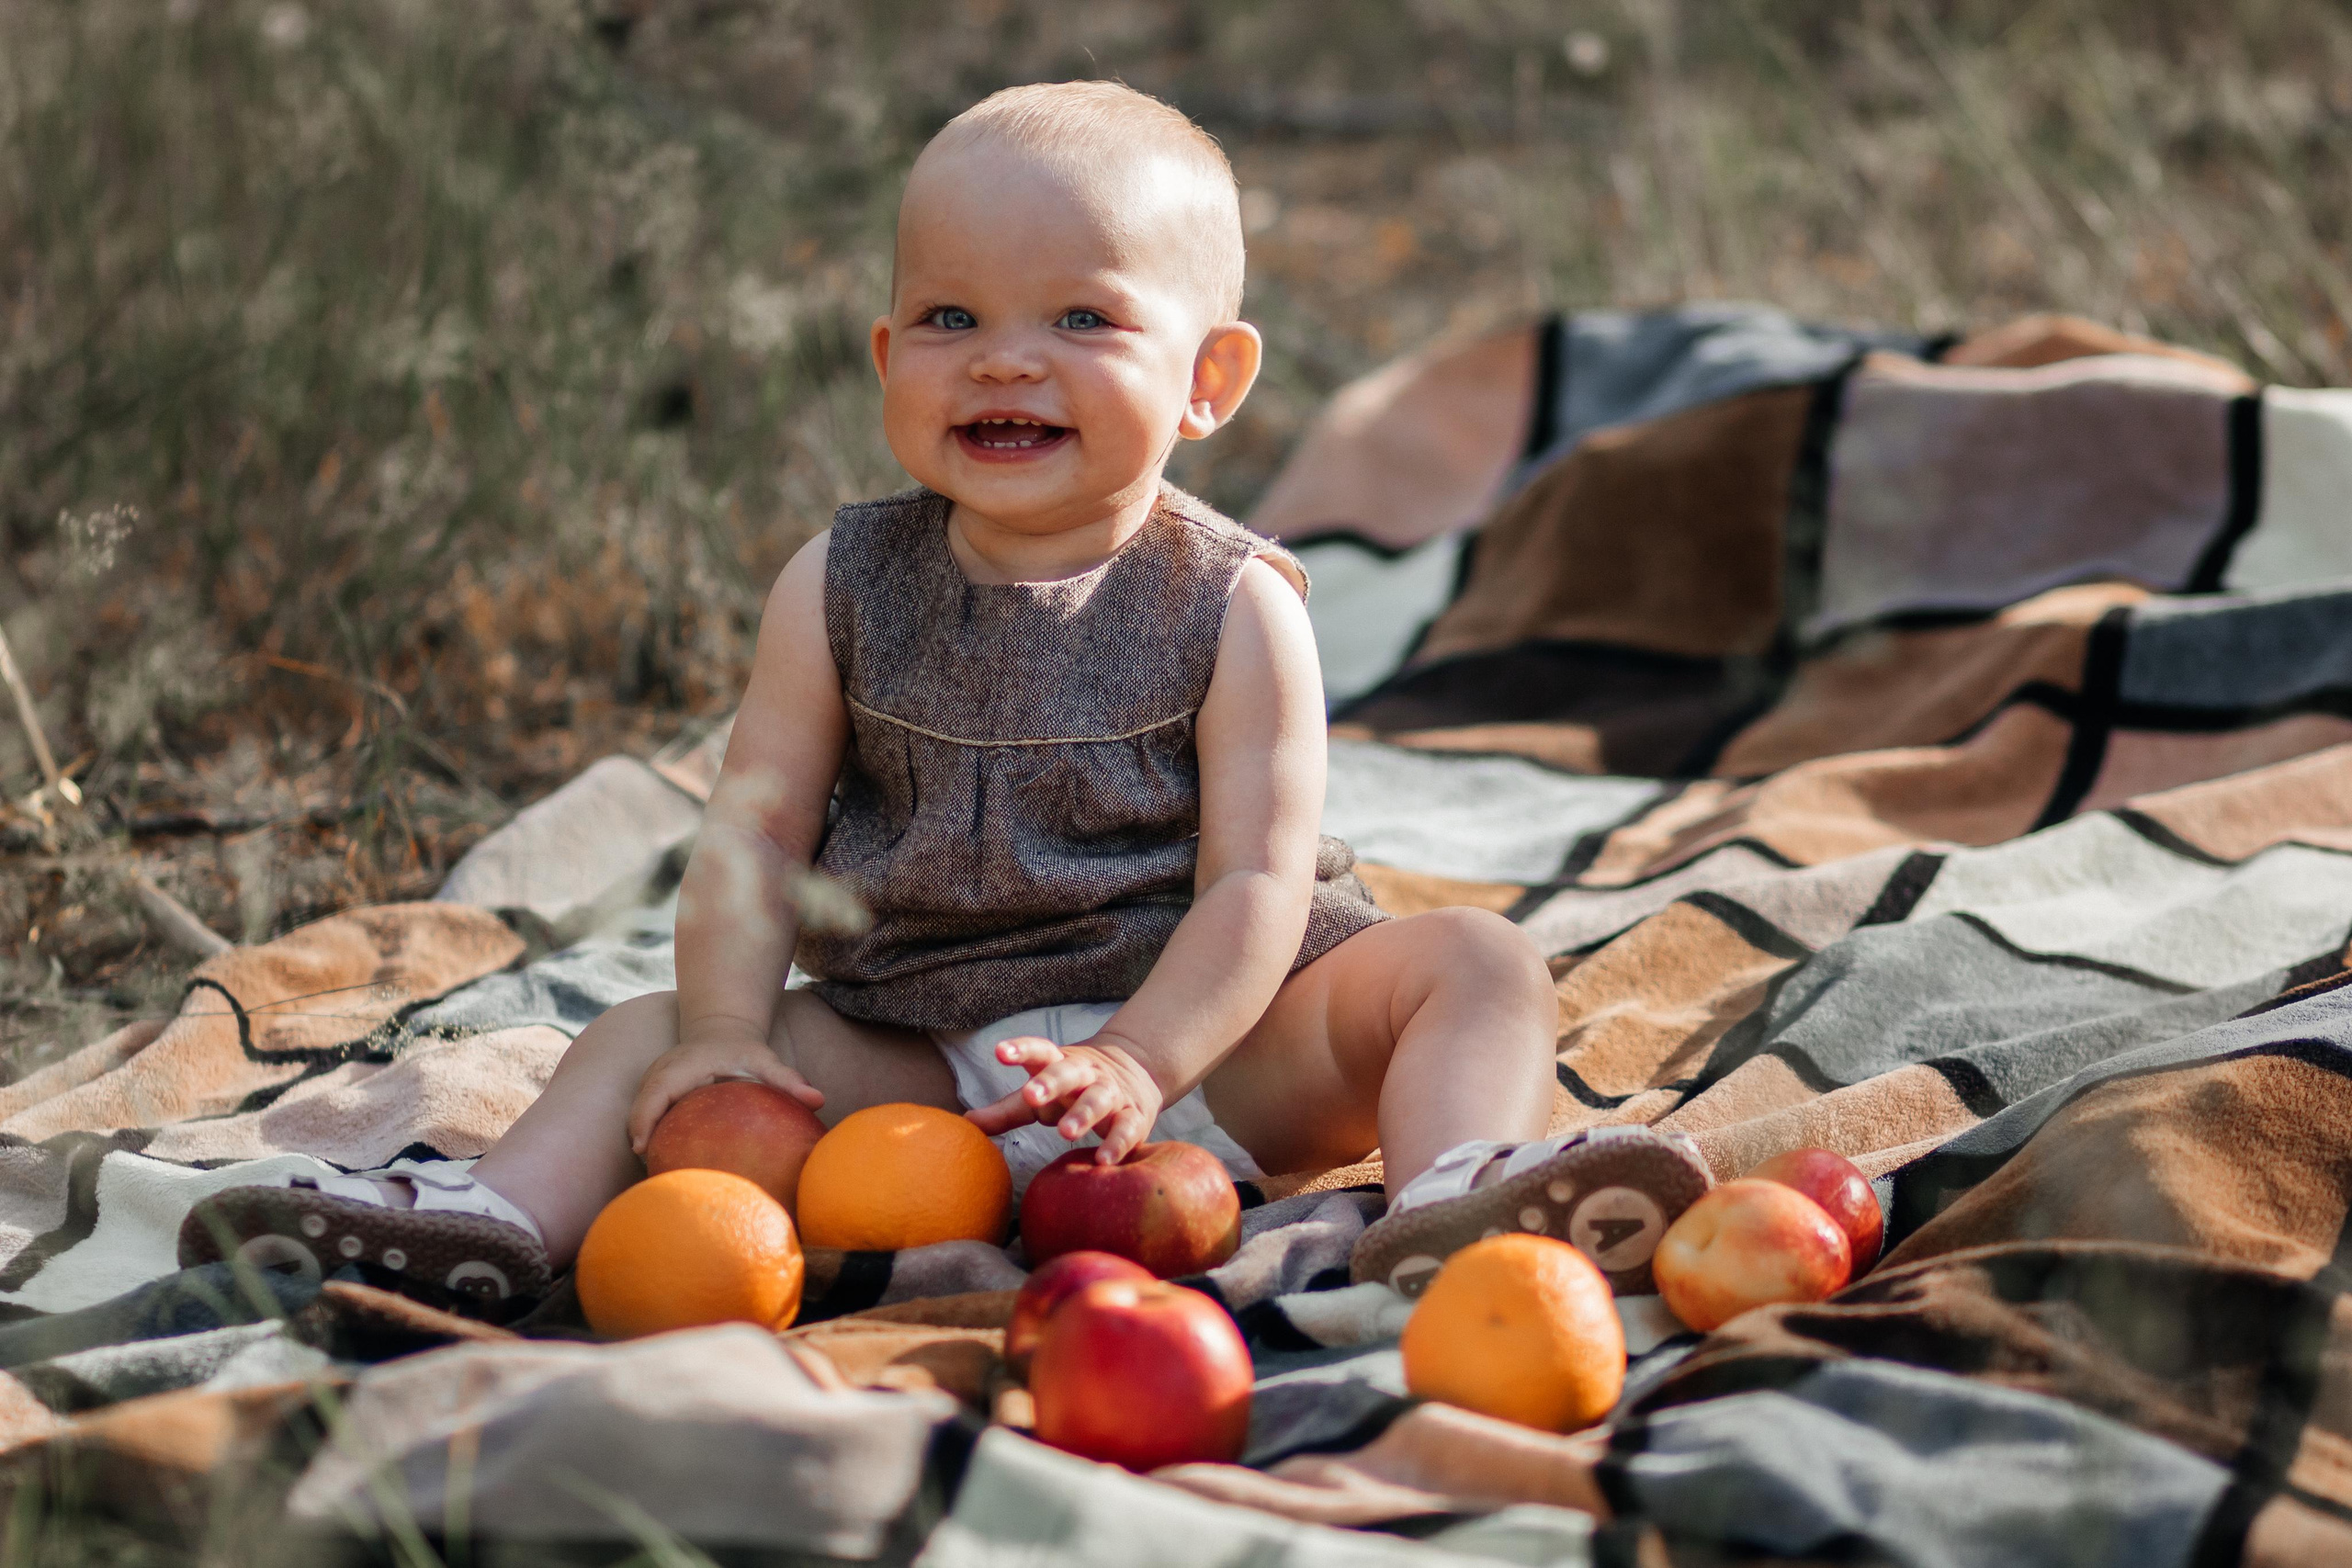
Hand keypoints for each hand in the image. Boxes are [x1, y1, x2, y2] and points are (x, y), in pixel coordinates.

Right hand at [626, 1029, 823, 1155]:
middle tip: (652, 1172)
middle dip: (639, 1139)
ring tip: (656, 1173)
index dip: (643, 1120)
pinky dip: (649, 1138)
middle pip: (638, 1109)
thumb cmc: (744, 1050)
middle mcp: (661, 1073)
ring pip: (638, 1116)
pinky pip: (645, 1118)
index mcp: (683, 1067)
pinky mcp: (653, 1094)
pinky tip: (664, 1164)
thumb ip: (788, 1079)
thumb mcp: (765, 1060)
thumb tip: (819, 1100)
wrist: (722, 1031)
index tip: (643, 1148)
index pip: (655, 1093)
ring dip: (642, 1142)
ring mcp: (653, 1083)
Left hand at [965, 1034, 1164, 1163]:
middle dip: (1050, 1082)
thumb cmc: (1072, 1090)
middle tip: (1031, 1095)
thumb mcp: (1040, 1096)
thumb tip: (964, 1124)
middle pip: (1069, 1073)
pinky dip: (1117, 1143)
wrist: (1136, 1073)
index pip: (1039, 1052)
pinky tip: (1103, 1160)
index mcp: (1059, 1064)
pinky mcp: (1134, 1116)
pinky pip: (1127, 1128)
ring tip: (1064, 1133)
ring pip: (1099, 1099)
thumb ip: (1006, 1110)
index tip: (999, 1052)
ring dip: (1083, 1114)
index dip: (1020, 1050)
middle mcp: (1086, 1074)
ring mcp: (1112, 1093)